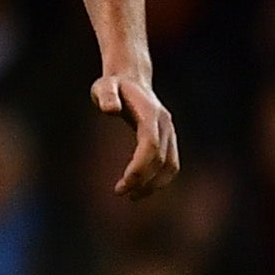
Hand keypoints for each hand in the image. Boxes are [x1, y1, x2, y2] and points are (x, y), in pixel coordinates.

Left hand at [95, 70, 180, 198]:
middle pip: (161, 159)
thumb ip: (106, 96)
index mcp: (151, 114)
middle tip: (120, 192)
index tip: (124, 183)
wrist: (132, 78)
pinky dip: (160, 179)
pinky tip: (141, 188)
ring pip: (171, 165)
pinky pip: (171, 164)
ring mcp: (170, 132)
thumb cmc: (113, 85)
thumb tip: (110, 110)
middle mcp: (165, 125)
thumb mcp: (103, 86)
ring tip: (132, 196)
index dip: (140, 166)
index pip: (150, 146)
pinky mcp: (168, 139)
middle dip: (143, 180)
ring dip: (155, 184)